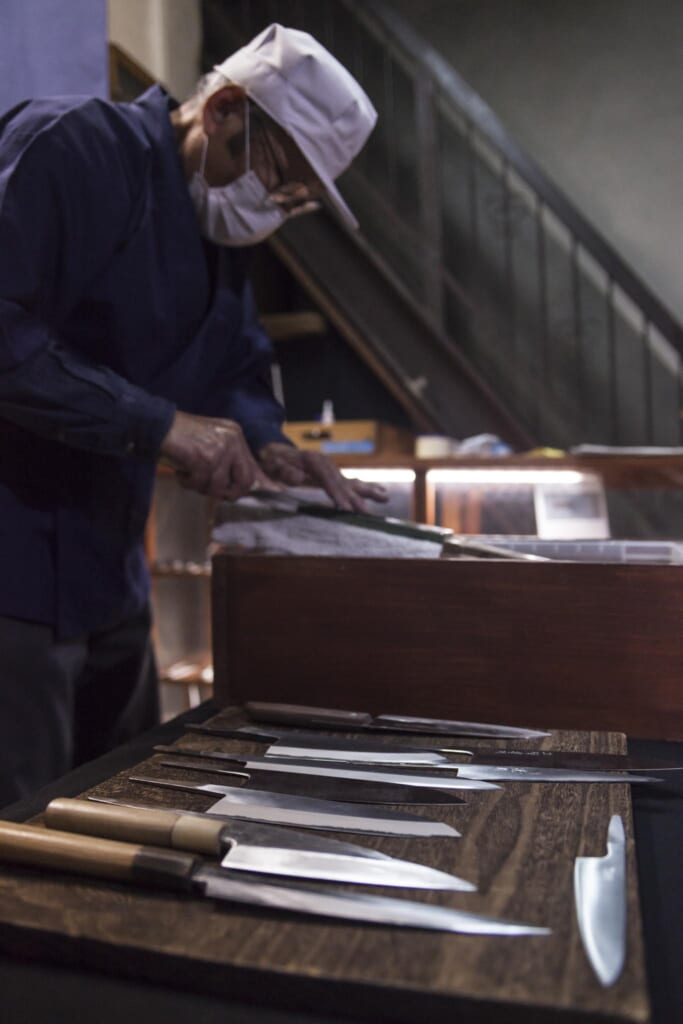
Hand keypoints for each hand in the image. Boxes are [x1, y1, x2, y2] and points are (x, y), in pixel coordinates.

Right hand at [160, 411, 260, 498]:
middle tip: (213, 493)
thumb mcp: (212, 441)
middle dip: (229, 494)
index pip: (252, 468)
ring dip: (200, 487)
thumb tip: (248, 484)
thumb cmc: (182, 436)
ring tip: (188, 477)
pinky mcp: (204, 458)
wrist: (158, 424)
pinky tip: (180, 473)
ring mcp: (219, 449)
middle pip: (244, 481)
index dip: (247, 487)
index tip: (236, 495)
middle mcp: (232, 440)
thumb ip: (228, 460)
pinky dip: (187, 483)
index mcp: (235, 435)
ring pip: (218, 487)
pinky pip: (199, 483)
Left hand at [258, 442, 387, 512]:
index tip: (344, 508)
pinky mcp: (332, 475)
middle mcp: (325, 463)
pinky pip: (350, 482)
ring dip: (366, 491)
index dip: (337, 494)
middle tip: (365, 512)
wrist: (274, 451)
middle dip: (354, 498)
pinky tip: (380, 492)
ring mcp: (330, 468)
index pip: (328, 480)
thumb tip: (298, 478)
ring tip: (385, 498)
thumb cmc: (272, 460)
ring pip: (350, 481)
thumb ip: (284, 471)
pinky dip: (364, 488)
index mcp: (312, 461)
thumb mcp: (272, 464)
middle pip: (342, 482)